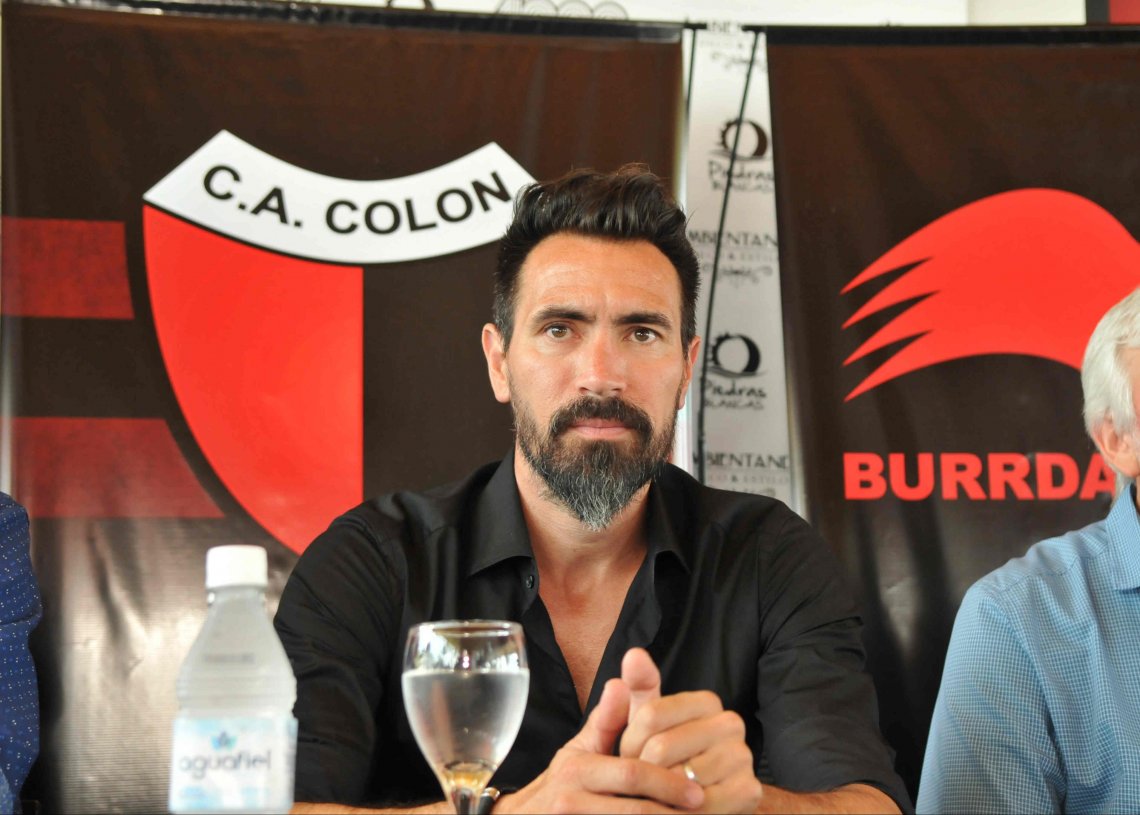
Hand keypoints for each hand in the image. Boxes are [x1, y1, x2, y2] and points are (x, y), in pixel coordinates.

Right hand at [498, 677, 704, 813]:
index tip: (697, 792)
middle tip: (702, 810)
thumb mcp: (580, 751)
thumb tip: (620, 683)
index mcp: (577, 768)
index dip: (667, 783)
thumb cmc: (563, 787)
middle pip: (633, 809)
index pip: (631, 774)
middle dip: (670, 811)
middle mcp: (569, 798)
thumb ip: (607, 721)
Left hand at [619, 649, 763, 814]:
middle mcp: (731, 723)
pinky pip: (698, 804)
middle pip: (661, 747)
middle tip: (641, 782)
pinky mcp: (749, 790)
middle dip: (641, 771)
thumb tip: (634, 653)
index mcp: (707, 701)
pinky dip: (677, 811)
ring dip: (657, 795)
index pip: (650, 715)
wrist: (694, 802)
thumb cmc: (665, 759)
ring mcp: (743, 757)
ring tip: (658, 795)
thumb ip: (639, 689)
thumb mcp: (646, 725)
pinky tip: (674, 808)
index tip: (629, 756)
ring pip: (677, 778)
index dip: (629, 742)